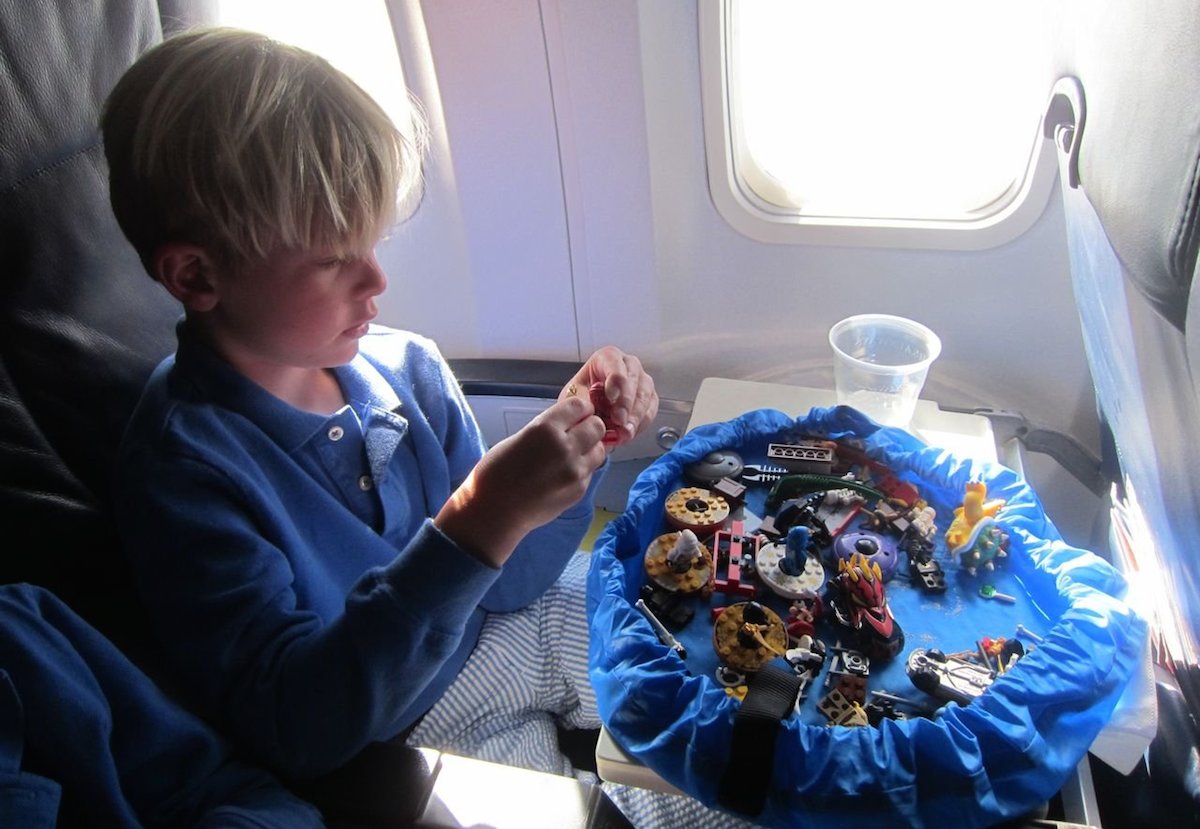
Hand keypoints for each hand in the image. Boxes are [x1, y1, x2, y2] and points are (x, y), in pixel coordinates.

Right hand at [435, 394, 606, 565]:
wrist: (495, 511)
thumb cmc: (497, 473)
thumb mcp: (519, 437)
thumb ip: (547, 428)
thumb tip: (568, 422)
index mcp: (546, 429)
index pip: (580, 406)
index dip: (580, 409)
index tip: (576, 413)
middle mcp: (565, 447)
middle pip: (597, 426)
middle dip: (589, 426)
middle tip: (577, 432)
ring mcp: (575, 471)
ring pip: (599, 449)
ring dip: (590, 448)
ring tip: (572, 454)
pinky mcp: (579, 490)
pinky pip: (591, 471)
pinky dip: (583, 468)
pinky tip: (564, 473)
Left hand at [560, 346, 657, 448]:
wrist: (586, 414)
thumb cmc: (580, 400)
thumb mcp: (573, 397)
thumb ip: (580, 401)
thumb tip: (590, 409)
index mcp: (607, 357)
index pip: (616, 365)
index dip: (616, 381)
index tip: (611, 398)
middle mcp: (628, 365)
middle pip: (634, 379)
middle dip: (626, 403)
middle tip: (618, 421)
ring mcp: (641, 380)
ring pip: (645, 395)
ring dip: (635, 416)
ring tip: (624, 432)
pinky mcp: (649, 398)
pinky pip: (651, 410)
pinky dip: (641, 423)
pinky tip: (629, 432)